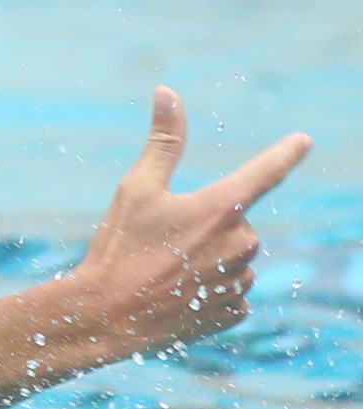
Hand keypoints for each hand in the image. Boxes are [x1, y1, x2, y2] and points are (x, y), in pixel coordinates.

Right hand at [73, 87, 309, 351]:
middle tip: (161, 242)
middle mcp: (242, 242)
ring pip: (233, 258)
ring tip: (163, 272)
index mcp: (222, 206)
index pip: (267, 170)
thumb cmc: (119, 249)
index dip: (285, 153)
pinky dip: (207, 291)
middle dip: (206, 226)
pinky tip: (175, 296)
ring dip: (207, 259)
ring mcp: (239, 280)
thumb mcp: (136, 188)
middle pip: (235, 222)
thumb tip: (166, 91)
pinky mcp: (233, 312)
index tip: (303, 141)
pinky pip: (229, 292)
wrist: (105, 317)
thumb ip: (164, 141)